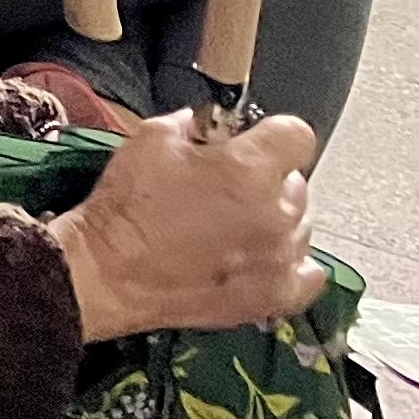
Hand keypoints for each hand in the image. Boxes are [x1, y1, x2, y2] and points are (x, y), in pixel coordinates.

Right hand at [50, 110, 323, 341]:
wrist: (109, 272)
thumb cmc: (126, 207)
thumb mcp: (150, 140)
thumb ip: (190, 124)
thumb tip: (204, 125)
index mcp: (248, 168)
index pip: (296, 135)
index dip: (273, 135)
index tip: (255, 141)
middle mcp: (275, 212)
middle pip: (297, 183)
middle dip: (267, 179)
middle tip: (227, 187)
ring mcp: (280, 257)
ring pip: (301, 225)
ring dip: (274, 220)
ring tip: (234, 226)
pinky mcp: (277, 295)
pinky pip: (309, 273)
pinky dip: (291, 262)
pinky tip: (263, 255)